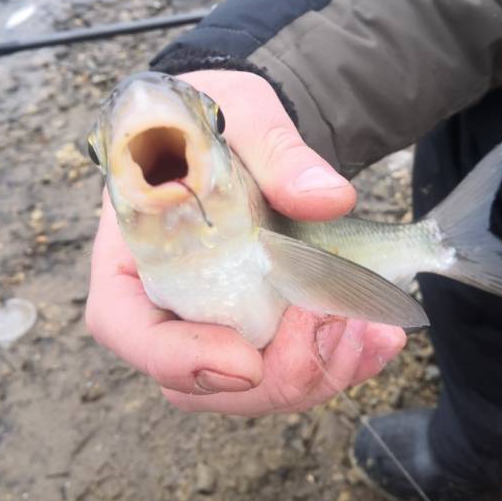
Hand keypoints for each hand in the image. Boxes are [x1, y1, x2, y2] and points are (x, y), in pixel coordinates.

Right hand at [86, 70, 406, 414]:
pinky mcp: (255, 324)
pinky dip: (336, 363)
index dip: (177, 358)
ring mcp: (210, 318)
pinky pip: (285, 367)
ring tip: (367, 331)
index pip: (123, 325)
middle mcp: (163, 297)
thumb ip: (276, 151)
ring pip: (245, 387)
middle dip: (270, 374)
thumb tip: (330, 198)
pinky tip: (378, 338)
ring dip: (312, 374)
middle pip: (191, 379)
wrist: (244, 125)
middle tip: (331, 327)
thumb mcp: (242, 113)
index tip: (245, 360)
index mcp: (133, 247)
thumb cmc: (220, 114)